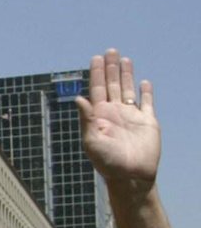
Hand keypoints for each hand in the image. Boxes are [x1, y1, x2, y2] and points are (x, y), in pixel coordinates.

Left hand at [74, 49, 158, 188]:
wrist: (130, 176)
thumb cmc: (107, 162)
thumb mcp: (92, 141)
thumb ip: (86, 119)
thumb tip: (78, 98)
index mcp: (100, 116)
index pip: (97, 88)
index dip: (96, 73)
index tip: (96, 57)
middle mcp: (114, 113)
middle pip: (112, 84)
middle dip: (110, 68)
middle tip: (110, 51)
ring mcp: (131, 116)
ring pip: (128, 90)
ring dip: (126, 74)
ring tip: (124, 59)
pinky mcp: (148, 122)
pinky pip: (147, 103)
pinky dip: (146, 92)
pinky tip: (144, 82)